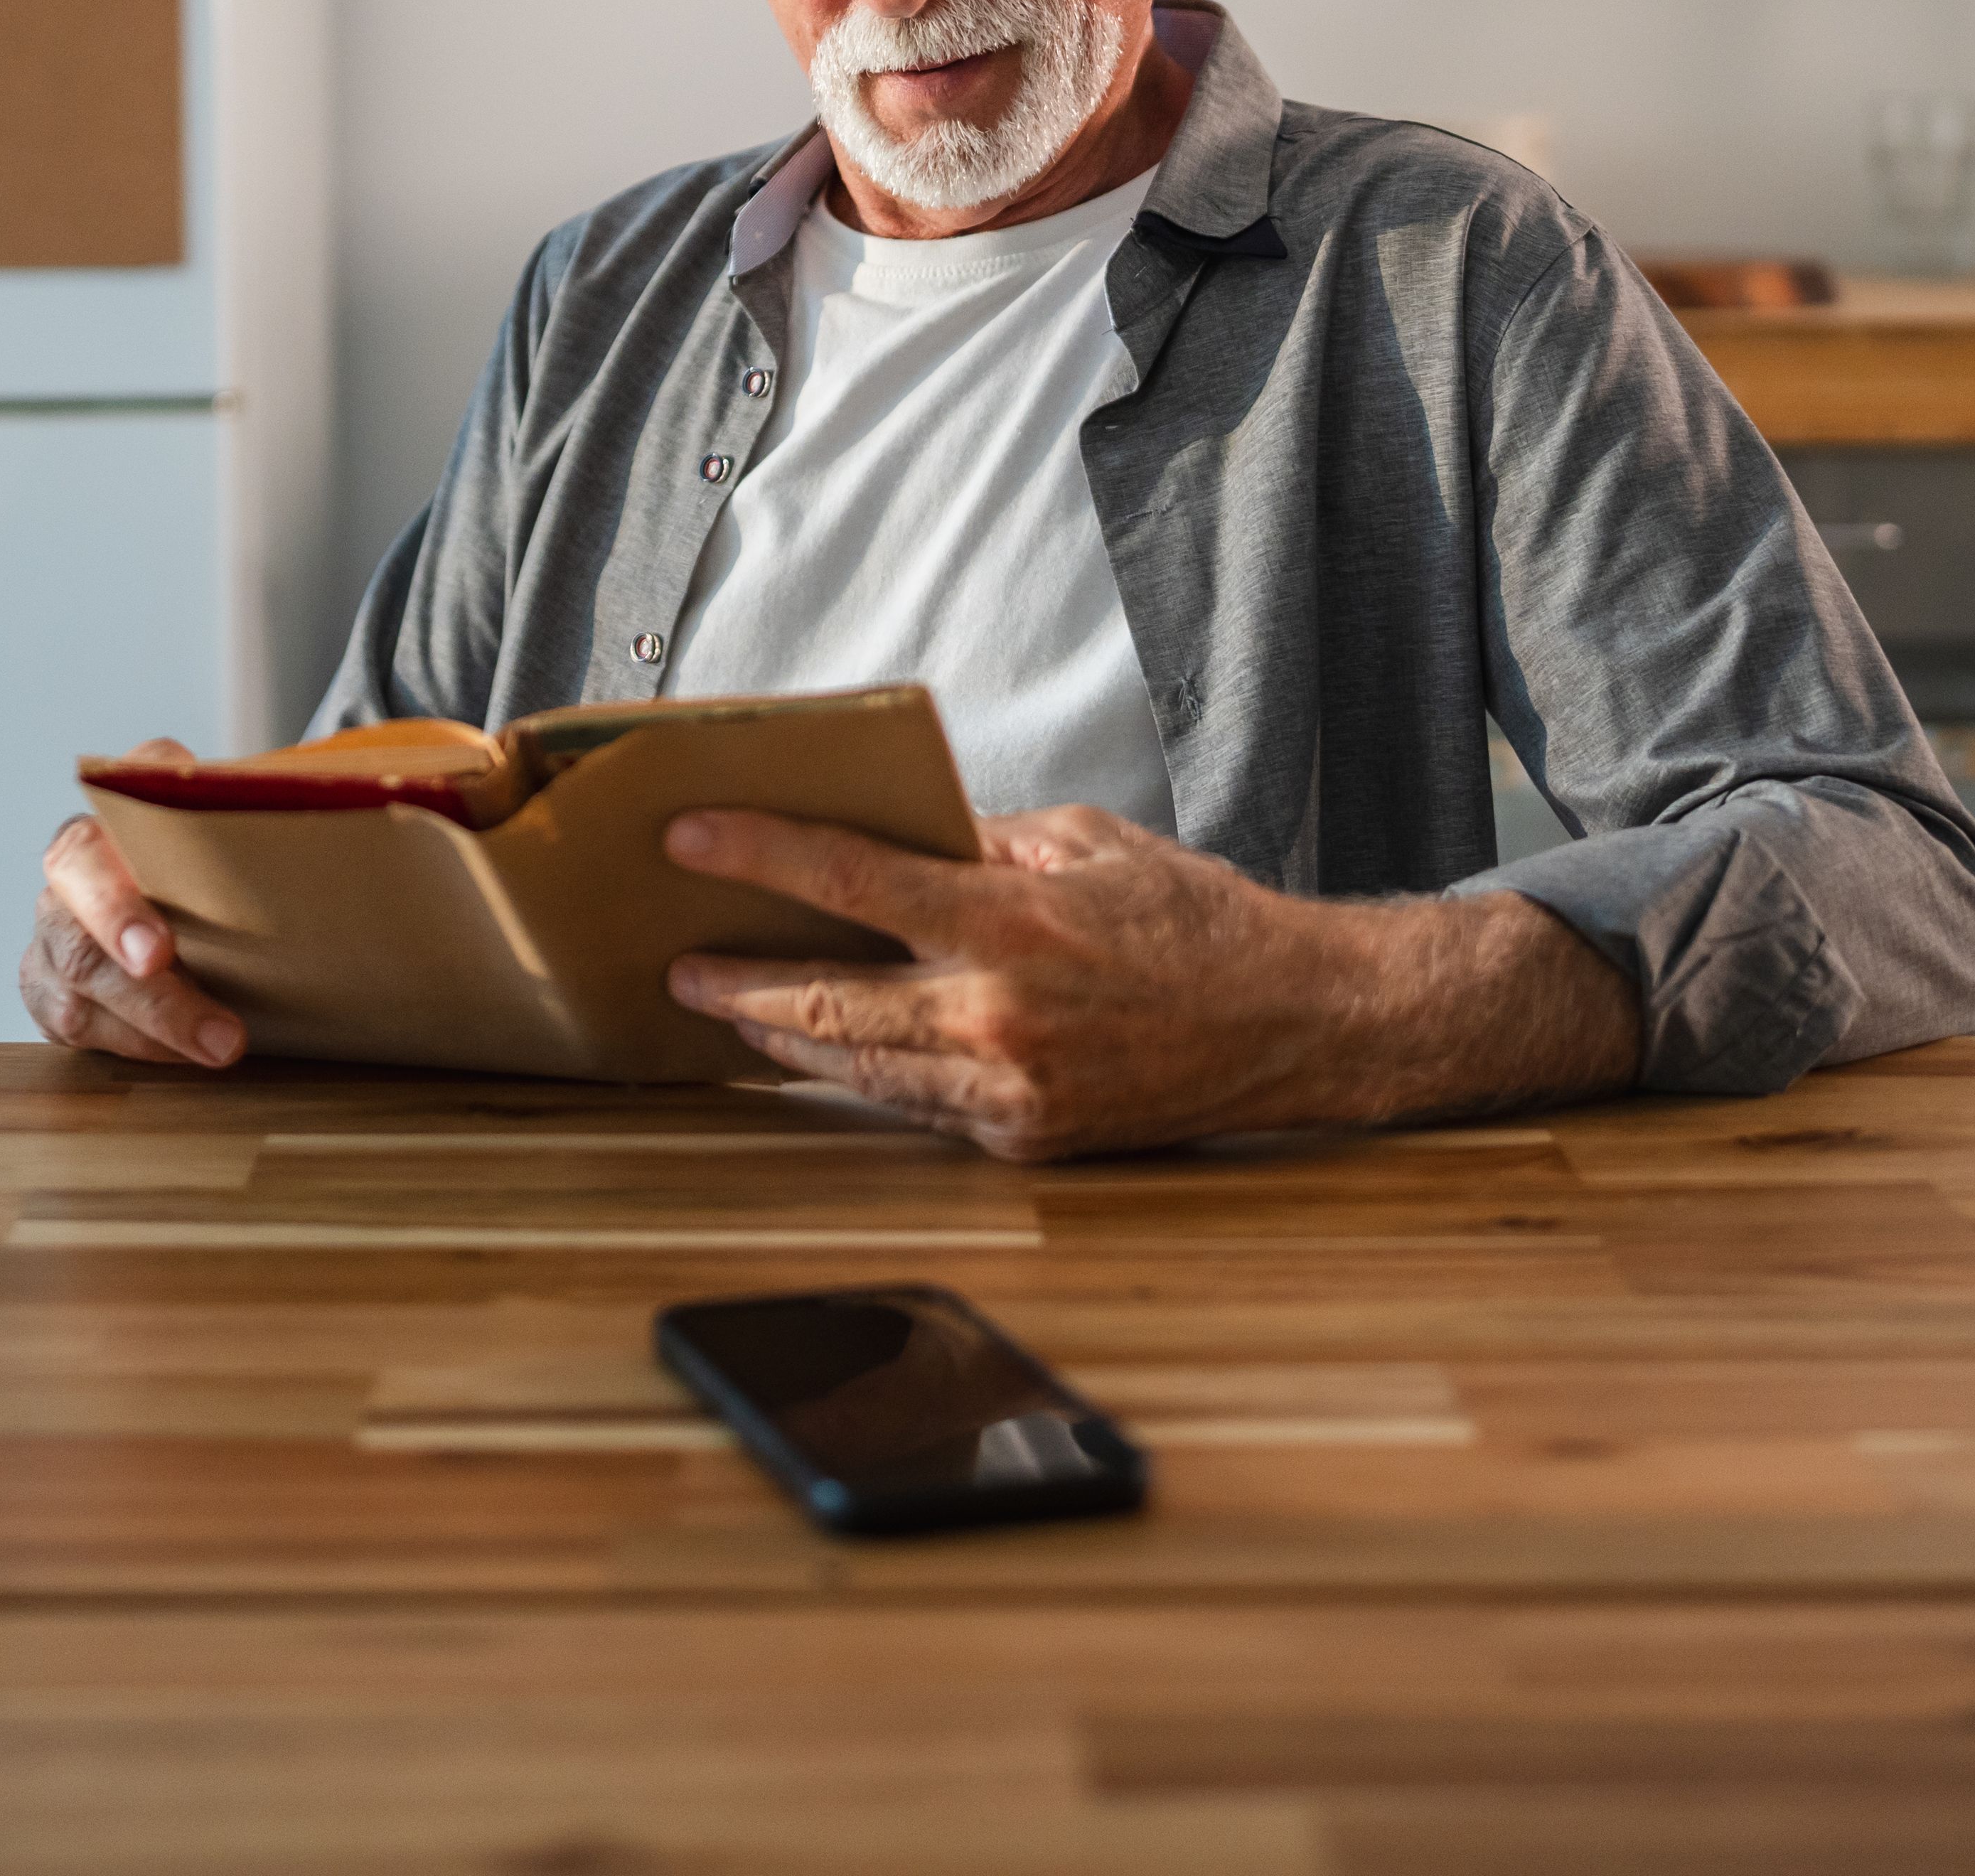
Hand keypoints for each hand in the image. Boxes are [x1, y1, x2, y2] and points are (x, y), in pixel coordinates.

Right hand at [18, 740, 246, 1067]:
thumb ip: (232, 812)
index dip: (117, 908)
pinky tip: (186, 1053)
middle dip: (154, 998)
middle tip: (220, 1034)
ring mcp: (50, 941)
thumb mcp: (215, 814)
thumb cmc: (199, 846)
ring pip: (80, 1000)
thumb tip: (302, 804)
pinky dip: (139, 1047)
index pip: (87, 858)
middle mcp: (64, 885)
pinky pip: (78, 1030)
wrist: (176, 872)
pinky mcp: (49, 991)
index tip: (158, 954)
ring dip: (158, 1033)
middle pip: (83, 947)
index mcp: (99, 830)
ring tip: (225, 1048)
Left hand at [662, 803, 1638, 1161]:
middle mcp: (1000, 1013)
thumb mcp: (1091, 844)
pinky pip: (917, 1108)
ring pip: (859, 1070)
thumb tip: (900, 838)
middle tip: (680, 966)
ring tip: (730, 1012)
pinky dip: (861, 1080)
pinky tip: (821, 1059)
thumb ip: (987, 845)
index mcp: (1013, 922)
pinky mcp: (1024, 1138)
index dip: (760, 856)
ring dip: (782, 1043)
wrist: (1294, 1024)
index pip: (853, 881)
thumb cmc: (1195, 922)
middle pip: (829, 1003)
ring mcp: (1009, 1089)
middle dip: (740, 983)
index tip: (689, 835)